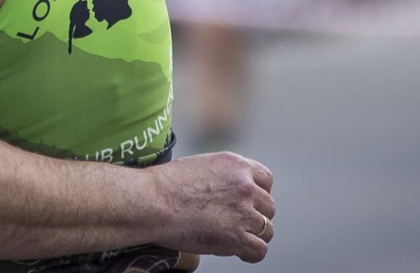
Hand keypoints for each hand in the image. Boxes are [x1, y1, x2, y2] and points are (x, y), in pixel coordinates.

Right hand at [147, 152, 274, 262]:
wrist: (151, 201)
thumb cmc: (163, 186)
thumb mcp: (199, 166)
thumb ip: (221, 176)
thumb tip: (225, 192)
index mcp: (235, 165)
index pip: (266, 180)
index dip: (258, 194)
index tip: (247, 203)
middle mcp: (244, 186)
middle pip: (268, 206)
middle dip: (255, 216)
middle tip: (236, 223)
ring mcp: (243, 212)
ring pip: (267, 229)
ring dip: (253, 235)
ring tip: (235, 238)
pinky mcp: (236, 236)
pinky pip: (259, 250)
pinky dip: (250, 254)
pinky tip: (238, 252)